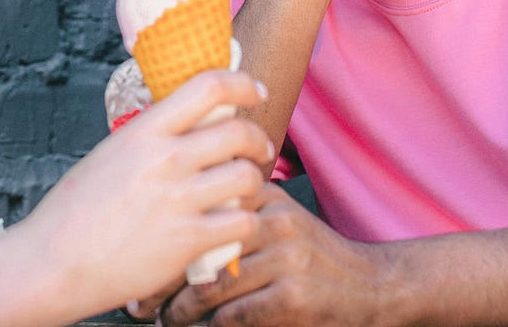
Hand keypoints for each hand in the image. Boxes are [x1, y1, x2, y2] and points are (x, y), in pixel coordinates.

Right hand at [17, 71, 274, 316]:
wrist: (55, 262)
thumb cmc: (76, 211)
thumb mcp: (111, 155)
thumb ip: (151, 139)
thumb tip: (188, 127)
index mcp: (144, 131)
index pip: (208, 86)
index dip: (242, 84)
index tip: (254, 92)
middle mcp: (165, 158)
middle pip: (239, 131)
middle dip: (258, 141)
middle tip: (258, 151)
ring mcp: (179, 199)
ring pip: (248, 177)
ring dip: (253, 184)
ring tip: (242, 193)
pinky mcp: (189, 240)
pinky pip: (243, 222)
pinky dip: (245, 223)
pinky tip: (231, 226)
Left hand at [155, 182, 399, 326]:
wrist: (373, 284)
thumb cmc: (309, 255)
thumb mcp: (275, 215)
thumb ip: (231, 212)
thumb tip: (163, 230)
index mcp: (260, 194)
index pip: (193, 212)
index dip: (156, 241)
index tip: (134, 265)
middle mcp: (271, 219)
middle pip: (196, 248)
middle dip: (160, 281)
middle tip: (138, 303)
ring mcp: (285, 257)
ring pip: (210, 285)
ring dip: (180, 311)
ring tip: (165, 320)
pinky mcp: (294, 296)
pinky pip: (235, 314)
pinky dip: (212, 326)